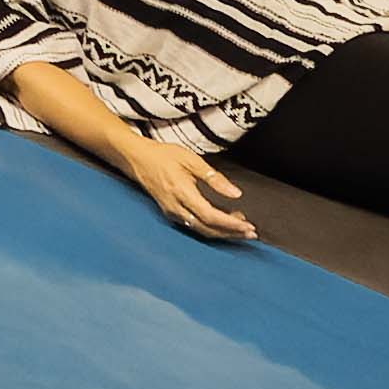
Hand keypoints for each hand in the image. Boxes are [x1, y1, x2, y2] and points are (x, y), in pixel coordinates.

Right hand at [116, 136, 256, 241]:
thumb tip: (236, 194)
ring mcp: (172, 213)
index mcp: (182, 193)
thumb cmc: (164, 156)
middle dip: (231, 233)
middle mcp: (176, 208)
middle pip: (208, 228)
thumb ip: (214, 178)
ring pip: (201, 230)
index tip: (248, 226)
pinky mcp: (171, 213)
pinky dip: (211, 227)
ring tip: (241, 228)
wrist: (138, 159)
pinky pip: (194, 226)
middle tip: (251, 233)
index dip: (230, 224)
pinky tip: (222, 222)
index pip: (210, 216)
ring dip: (222, 232)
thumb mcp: (191, 160)